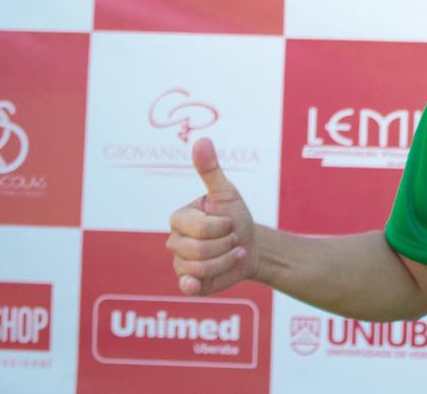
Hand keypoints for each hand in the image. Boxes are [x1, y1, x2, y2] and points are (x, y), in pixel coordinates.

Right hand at [165, 137, 258, 295]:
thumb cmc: (236, 215)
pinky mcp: (188, 283)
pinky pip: (187, 287)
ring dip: (226, 260)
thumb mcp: (226, 192)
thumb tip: (201, 140)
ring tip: (232, 252)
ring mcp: (179, 262)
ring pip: (199, 268)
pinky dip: (194, 285)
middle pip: (199, 250)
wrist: (251, 246)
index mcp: (179, 218)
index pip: (200, 228)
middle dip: (226, 244)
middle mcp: (174, 241)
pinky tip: (199, 283)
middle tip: (232, 239)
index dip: (223, 226)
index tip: (230, 221)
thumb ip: (210, 169)